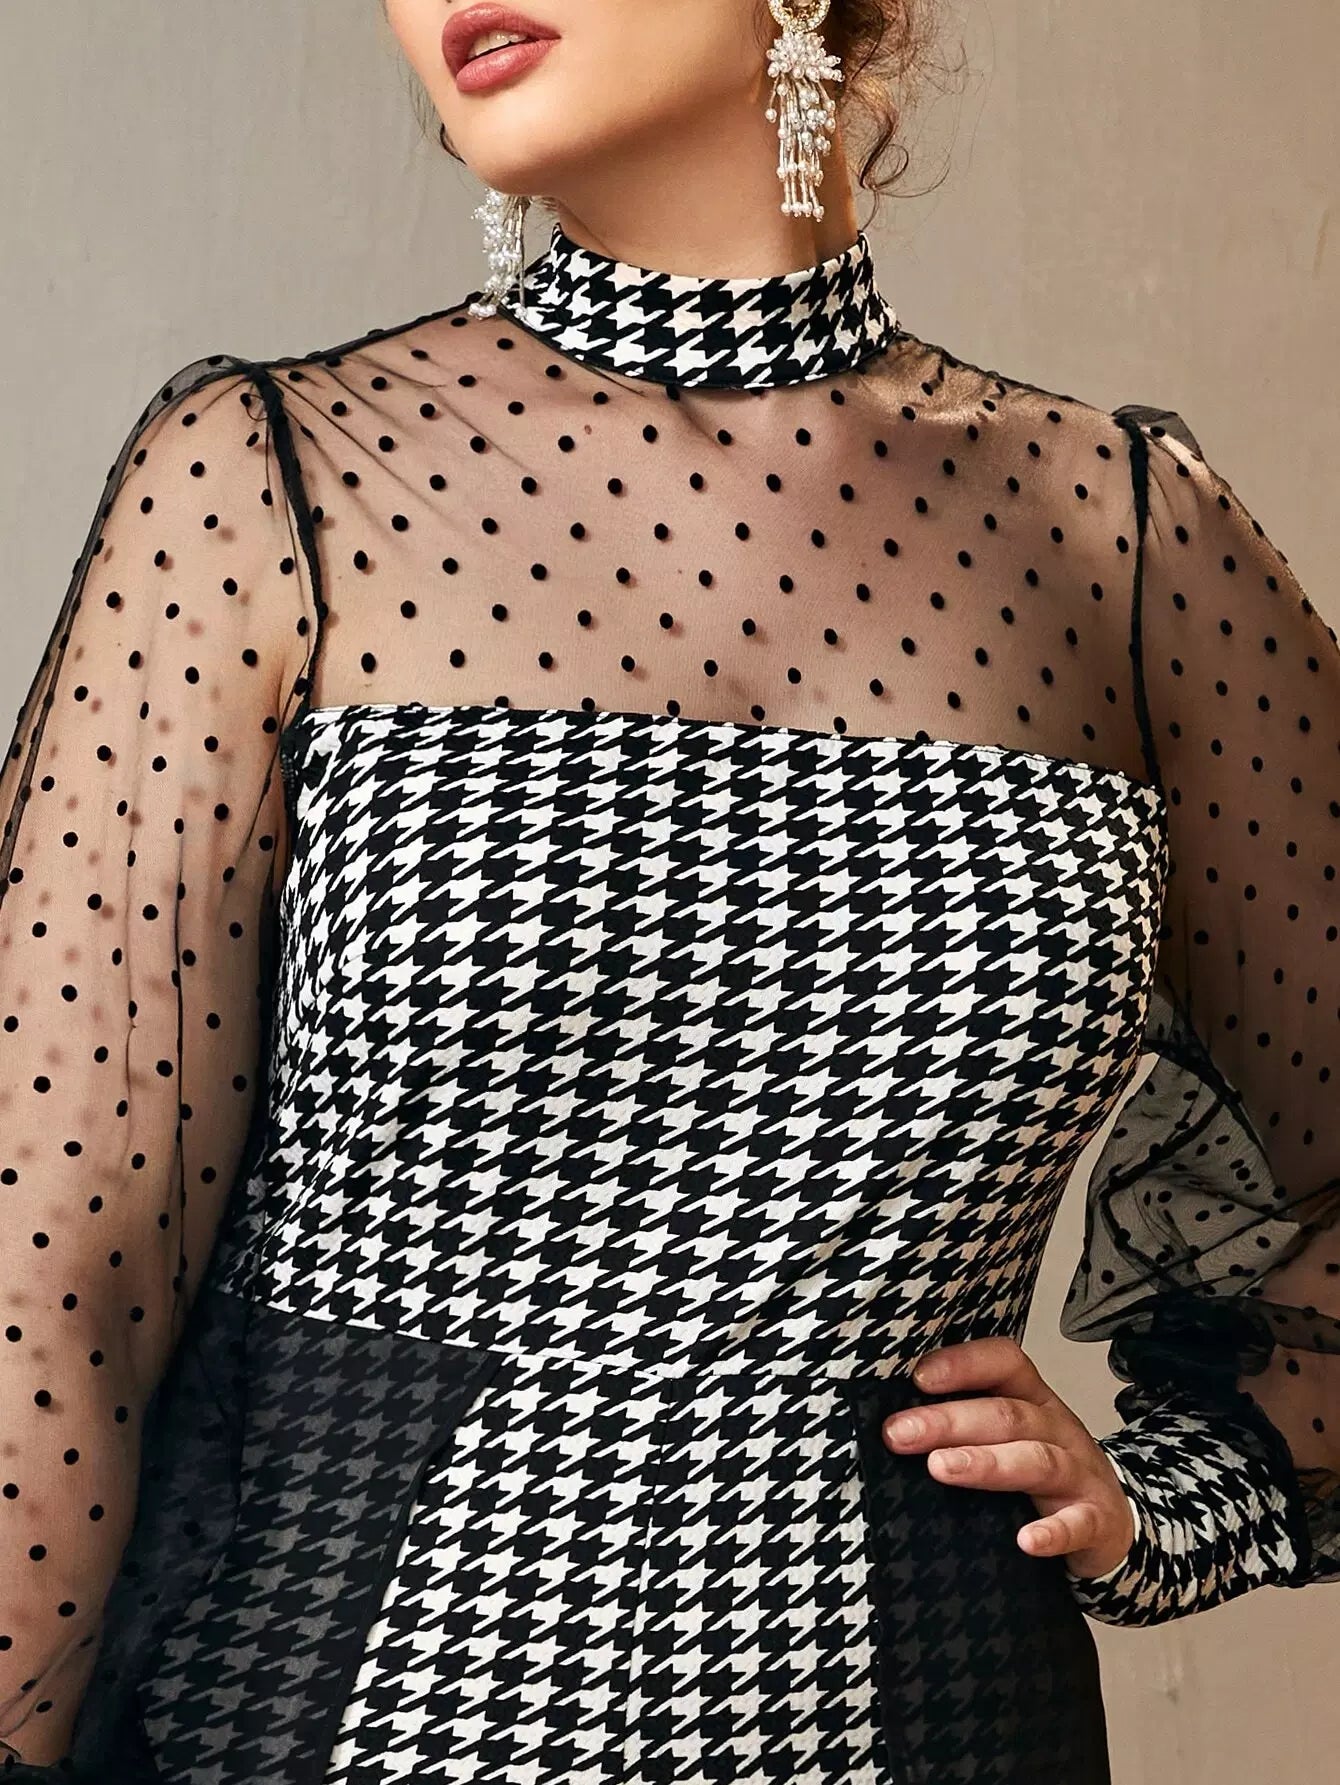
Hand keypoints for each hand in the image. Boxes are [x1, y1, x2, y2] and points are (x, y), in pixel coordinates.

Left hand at [881, 1335, 1136, 1579]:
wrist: (1114, 1521)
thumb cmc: (1044, 1472)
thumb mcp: (1011, 1436)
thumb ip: (965, 1424)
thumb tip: (891, 1425)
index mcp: (1032, 1399)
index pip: (1003, 1362)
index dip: (962, 1364)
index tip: (917, 1378)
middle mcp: (1056, 1427)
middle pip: (1006, 1414)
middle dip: (948, 1421)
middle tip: (899, 1434)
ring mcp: (1079, 1473)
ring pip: (1035, 1460)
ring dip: (986, 1463)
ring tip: (940, 1469)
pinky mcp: (1096, 1520)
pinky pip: (1077, 1524)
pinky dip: (1053, 1532)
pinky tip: (1025, 1541)